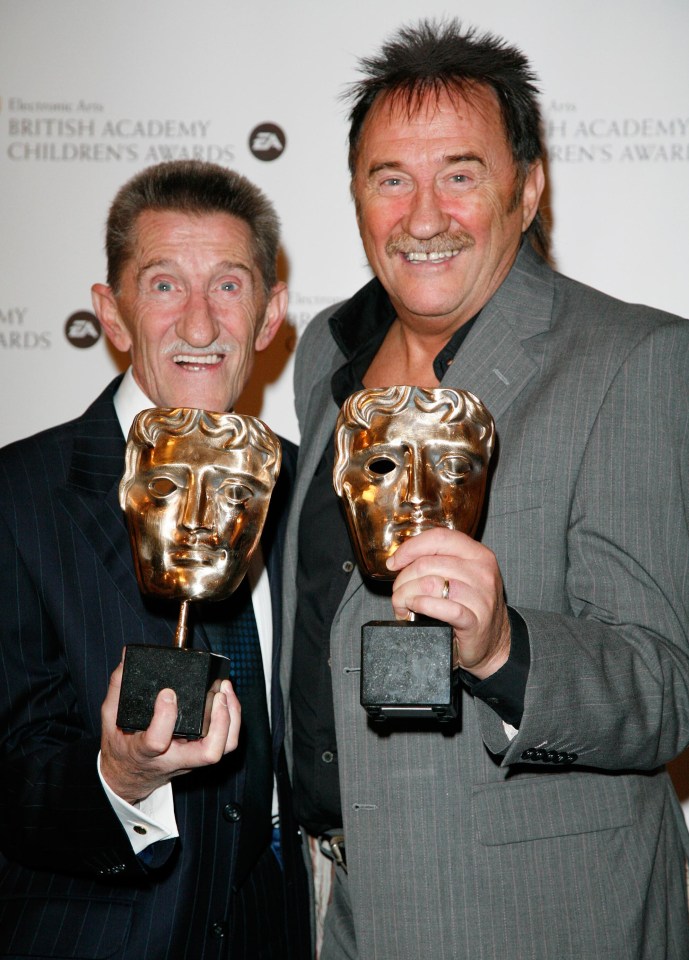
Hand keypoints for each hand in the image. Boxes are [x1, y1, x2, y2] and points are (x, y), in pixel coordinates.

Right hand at [100, 659, 240, 803]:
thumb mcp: (110, 718)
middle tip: (217, 694)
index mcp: (145, 751)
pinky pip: (225, 743)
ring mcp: (190, 759)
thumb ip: (118, 688)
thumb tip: (127, 658)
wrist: (129, 776)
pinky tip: (227, 699)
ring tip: (226, 690)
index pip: (157, 741)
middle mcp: (173, 759)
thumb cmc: (122, 746)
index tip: (167, 693)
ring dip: (231, 720)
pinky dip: (232, 721)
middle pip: (208, 753)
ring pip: (223, 749)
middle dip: (220, 722)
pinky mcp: (200, 754)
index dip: (165, 717)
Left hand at [387, 527, 510, 679]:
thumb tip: (399, 560)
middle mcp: (482, 572)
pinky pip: (441, 608)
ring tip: (402, 605)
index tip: (394, 562)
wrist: (495, 642)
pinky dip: (420, 606)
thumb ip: (438, 562)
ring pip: (430, 584)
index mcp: (478, 554)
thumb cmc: (472, 606)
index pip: (439, 537)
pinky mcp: (475, 621)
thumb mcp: (462, 575)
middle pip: (428, 563)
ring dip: (406, 595)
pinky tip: (413, 610)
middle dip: (403, 578)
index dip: (411, 548)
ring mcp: (481, 597)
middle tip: (398, 592)